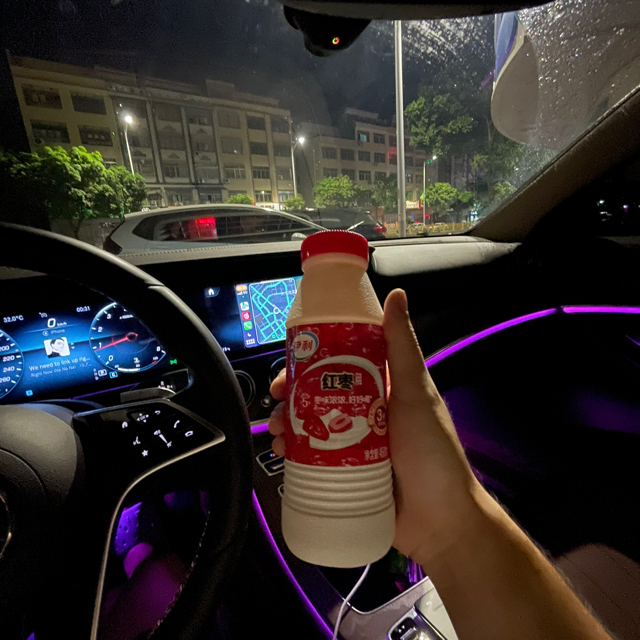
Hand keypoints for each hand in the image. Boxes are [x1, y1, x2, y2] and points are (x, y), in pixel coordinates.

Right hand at [269, 289, 485, 566]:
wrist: (440, 521)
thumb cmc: (432, 451)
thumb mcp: (416, 393)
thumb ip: (402, 346)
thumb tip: (395, 294)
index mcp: (380, 388)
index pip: (338, 364)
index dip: (311, 359)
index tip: (290, 360)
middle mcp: (363, 412)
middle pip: (317, 394)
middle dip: (290, 395)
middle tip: (275, 400)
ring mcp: (351, 445)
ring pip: (309, 425)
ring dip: (286, 423)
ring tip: (275, 430)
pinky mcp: (343, 474)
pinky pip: (311, 458)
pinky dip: (293, 452)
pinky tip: (282, 453)